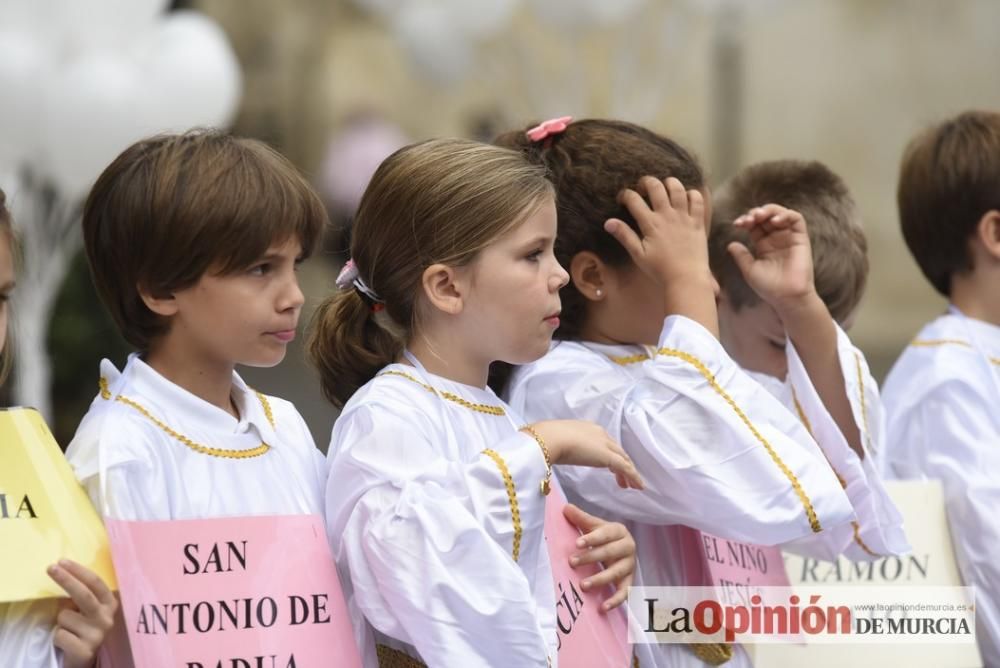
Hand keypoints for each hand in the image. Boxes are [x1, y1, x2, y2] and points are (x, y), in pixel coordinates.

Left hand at [47, 560, 116, 667]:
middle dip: (66, 579)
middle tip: (50, 568)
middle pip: (84, 594)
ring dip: (60, 622)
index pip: (95, 582)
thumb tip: (63, 572)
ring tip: (68, 630)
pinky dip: (57, 637)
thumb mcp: (88, 609)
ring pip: (65, 617)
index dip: (78, 571)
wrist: (85, 657)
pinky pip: (59, 635)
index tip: (61, 561)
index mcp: (109, 603)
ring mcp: (98, 634)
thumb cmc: (83, 628)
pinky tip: (67, 642)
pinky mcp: (86, 650)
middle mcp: (107, 617)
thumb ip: (83, 595)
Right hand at [529, 420, 643, 489]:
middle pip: (616, 451)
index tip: (610, 467)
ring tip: (632, 486)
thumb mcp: (555, 442)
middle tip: (623, 479)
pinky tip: (637, 487)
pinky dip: (634, 477)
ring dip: (629, 472)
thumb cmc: (545, 441)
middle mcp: (600, 433)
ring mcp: (605, 444)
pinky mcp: (608, 456)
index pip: (604, 443)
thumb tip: (554, 454)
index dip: (609, 455)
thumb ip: (561, 448)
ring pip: (623, 459)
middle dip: (622, 464)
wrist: (549, 439)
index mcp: (587, 429)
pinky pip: (626, 468)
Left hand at [563, 503, 635, 611]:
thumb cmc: (604, 536)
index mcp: (619, 531)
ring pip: (616, 573)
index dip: (591, 538)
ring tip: (583, 585)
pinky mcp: (630, 581)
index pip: (605, 534)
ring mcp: (630, 565)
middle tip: (572, 562)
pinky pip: (625, 592)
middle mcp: (628, 547)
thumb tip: (565, 508)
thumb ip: (581, 518)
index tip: (576, 544)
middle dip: (590, 558)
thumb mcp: (594, 526)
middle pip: (609, 553)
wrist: (622, 548)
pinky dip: (615, 601)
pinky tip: (603, 607)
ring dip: (600, 580)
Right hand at [604, 176, 712, 290]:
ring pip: (677, 188)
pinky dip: (691, 194)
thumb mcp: (638, 255)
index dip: (625, 195)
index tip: (622, 199)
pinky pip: (697, 199)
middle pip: (655, 186)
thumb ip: (624, 236)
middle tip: (643, 188)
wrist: (687, 278)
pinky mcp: (698, 221)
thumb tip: (608, 222)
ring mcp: (684, 217)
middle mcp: (667, 215)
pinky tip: (685, 198)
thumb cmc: (660, 270)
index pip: (633, 199)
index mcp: (650, 223)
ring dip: (668, 183)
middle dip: (646, 182)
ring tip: (664, 188)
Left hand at [727, 204, 815, 311]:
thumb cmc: (768, 286)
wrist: (786, 297)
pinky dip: (785, 215)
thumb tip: (730, 244)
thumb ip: (741, 256)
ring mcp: (788, 237)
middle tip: (748, 219)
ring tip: (759, 216)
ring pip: (780, 213)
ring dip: (769, 210)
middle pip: (766, 216)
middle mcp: (776, 238)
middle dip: (755, 213)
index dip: (745, 220)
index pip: (754, 225)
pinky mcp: (801, 238)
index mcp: (763, 244)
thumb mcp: (749, 270)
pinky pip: (796, 219)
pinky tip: (774, 221)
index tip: (737, 224)